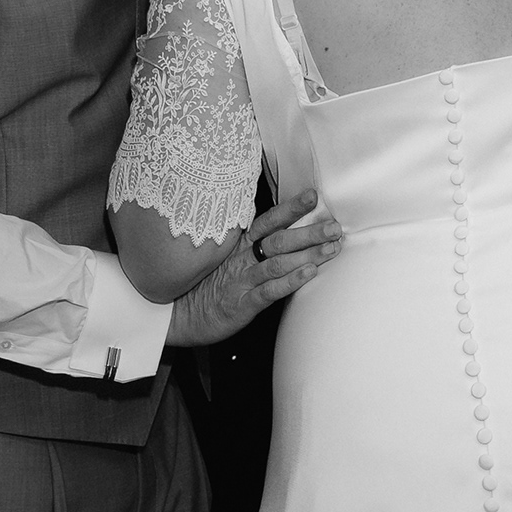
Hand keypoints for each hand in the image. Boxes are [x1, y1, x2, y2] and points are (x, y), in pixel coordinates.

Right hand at [166, 190, 342, 349]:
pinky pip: (268, 290)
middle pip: (279, 239)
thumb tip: (283, 230)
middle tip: (334, 226)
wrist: (177, 315)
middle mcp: (242, 259)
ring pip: (277, 262)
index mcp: (240, 245)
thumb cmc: (206, 287)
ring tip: (331, 248)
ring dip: (307, 254)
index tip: (313, 196)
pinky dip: (289, 281)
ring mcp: (241, 280)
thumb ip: (253, 245)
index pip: (268, 221)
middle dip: (309, 231)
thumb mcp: (227, 260)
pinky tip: (308, 274)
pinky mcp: (241, 303)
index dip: (291, 208)